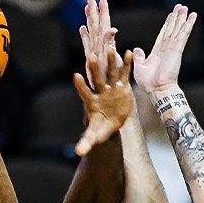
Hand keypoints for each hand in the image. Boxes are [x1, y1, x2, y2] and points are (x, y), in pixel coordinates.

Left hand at [73, 2, 133, 156]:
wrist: (111, 123)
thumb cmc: (100, 128)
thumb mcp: (94, 136)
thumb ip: (86, 142)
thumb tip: (78, 152)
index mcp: (91, 102)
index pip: (84, 92)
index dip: (80, 85)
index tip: (75, 76)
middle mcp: (100, 92)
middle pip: (96, 79)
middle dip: (94, 69)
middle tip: (90, 56)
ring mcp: (111, 88)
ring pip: (110, 73)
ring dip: (110, 62)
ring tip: (110, 50)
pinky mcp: (122, 87)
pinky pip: (124, 74)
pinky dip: (126, 65)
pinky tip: (128, 53)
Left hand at [131, 4, 197, 94]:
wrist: (158, 89)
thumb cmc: (149, 83)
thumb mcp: (140, 68)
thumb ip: (139, 57)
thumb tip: (137, 49)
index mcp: (158, 52)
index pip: (163, 34)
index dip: (167, 24)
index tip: (171, 16)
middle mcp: (167, 48)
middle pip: (172, 29)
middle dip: (176, 18)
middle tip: (180, 7)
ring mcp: (173, 48)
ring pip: (178, 29)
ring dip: (182, 18)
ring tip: (186, 8)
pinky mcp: (177, 49)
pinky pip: (183, 34)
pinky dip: (188, 24)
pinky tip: (192, 16)